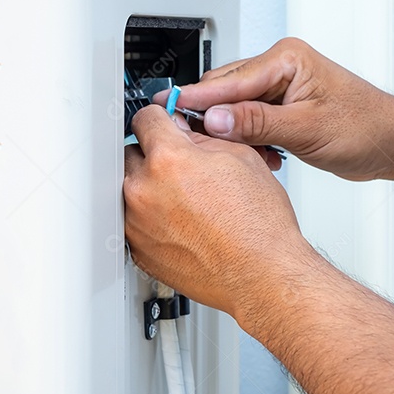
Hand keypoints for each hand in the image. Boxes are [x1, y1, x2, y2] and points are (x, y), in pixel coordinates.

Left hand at [123, 105, 313, 320]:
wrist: (262, 275)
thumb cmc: (259, 226)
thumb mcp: (240, 158)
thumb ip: (201, 138)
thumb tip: (182, 130)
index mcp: (168, 160)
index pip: (145, 118)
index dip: (160, 119)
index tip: (163, 125)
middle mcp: (144, 191)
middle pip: (132, 154)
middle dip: (153, 155)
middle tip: (181, 168)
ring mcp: (137, 224)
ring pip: (131, 190)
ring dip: (150, 188)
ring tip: (185, 201)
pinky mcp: (138, 251)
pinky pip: (134, 223)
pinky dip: (150, 219)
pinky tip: (180, 224)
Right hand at [156, 38, 393, 181]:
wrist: (393, 143)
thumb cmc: (366, 127)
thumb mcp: (307, 129)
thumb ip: (257, 123)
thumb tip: (215, 119)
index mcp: (286, 58)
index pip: (229, 80)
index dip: (197, 99)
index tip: (168, 109)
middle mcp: (279, 67)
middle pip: (224, 92)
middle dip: (213, 120)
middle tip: (194, 144)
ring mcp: (278, 87)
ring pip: (233, 109)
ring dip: (232, 135)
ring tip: (239, 156)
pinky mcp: (279, 107)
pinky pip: (246, 121)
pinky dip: (246, 140)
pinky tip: (259, 157)